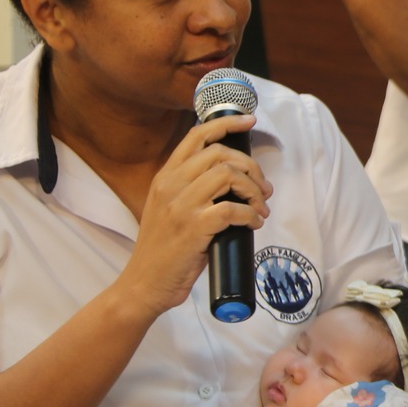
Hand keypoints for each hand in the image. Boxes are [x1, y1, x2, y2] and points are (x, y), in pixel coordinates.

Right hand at [118, 114, 271, 316]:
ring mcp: (181, 206)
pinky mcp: (193, 228)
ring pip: (229, 176)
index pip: (197, 136)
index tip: (250, 122)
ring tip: (260, 208)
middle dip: (251, 167)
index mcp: (165, 177)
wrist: (144, 284)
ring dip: (254, 191)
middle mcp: (171, 185)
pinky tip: (253, 224)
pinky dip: (250, 214)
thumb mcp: (168, 209)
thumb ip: (191, 190)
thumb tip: (234, 180)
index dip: (227, 124)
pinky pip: (232, 209)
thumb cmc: (163, 250)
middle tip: (263, 189)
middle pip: (221, 154)